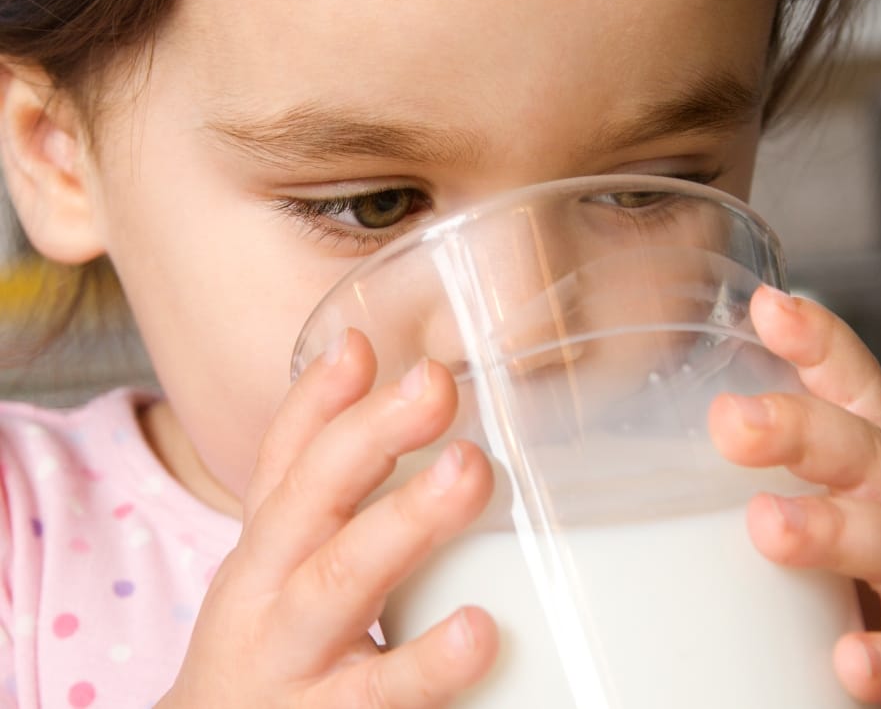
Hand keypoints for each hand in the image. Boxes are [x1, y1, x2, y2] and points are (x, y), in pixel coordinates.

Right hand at [158, 329, 497, 706]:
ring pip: (339, 582)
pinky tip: (477, 631)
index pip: (282, 457)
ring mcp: (290, 662)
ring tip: (468, 471)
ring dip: (404, 520)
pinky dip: (426, 663)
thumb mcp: (282, 566)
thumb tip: (373, 386)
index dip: (318, 398)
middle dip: (372, 435)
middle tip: (436, 385)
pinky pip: (379, 697)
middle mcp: (267, 591)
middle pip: (307, 499)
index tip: (361, 344)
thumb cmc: (271, 646)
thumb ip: (328, 490)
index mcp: (267, 547)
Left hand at [708, 285, 880, 707]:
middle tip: (734, 422)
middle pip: (863, 448)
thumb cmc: (841, 566)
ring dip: (833, 530)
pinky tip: (853, 660)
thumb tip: (599, 466)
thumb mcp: (801, 502)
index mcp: (866, 461)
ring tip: (771, 527)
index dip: (818, 343)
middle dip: (801, 430)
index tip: (768, 308)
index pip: (850, 387)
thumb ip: (735, 480)